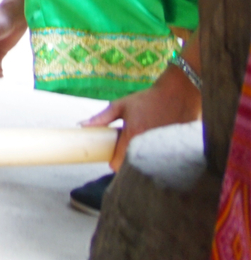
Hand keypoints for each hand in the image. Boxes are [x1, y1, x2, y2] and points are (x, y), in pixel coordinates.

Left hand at [83, 64, 201, 170]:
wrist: (177, 95)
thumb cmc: (147, 100)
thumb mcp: (121, 106)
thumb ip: (102, 118)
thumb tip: (82, 125)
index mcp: (132, 135)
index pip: (118, 163)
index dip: (114, 163)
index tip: (112, 158)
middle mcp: (147, 144)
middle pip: (133, 165)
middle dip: (128, 161)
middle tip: (126, 151)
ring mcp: (163, 148)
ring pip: (149, 163)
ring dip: (143, 159)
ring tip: (142, 146)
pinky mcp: (175, 148)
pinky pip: (163, 159)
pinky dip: (158, 156)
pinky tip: (157, 145)